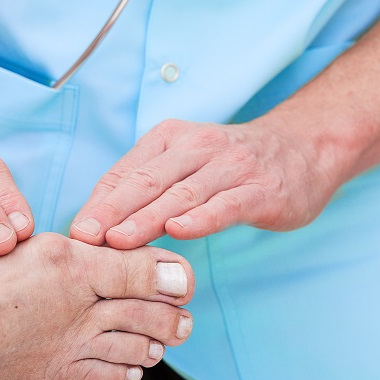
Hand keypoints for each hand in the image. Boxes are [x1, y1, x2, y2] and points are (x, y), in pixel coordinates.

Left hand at [70, 118, 339, 247]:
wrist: (303, 149)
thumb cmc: (229, 165)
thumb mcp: (183, 164)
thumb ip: (145, 188)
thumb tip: (97, 224)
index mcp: (169, 140)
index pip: (125, 173)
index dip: (98, 204)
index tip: (75, 232)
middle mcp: (196, 147)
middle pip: (145, 182)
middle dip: (111, 211)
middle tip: (85, 237)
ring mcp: (230, 167)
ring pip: (180, 194)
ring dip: (147, 218)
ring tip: (118, 240)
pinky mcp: (260, 190)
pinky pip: (226, 205)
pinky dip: (201, 218)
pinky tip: (179, 232)